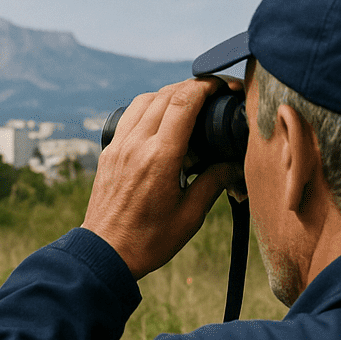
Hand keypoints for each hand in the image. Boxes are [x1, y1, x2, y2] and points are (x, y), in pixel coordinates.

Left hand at [81, 77, 244, 278]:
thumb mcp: (191, 215)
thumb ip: (215, 182)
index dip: (207, 86)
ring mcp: (118, 146)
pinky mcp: (108, 152)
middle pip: (166, 94)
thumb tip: (235, 163)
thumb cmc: (149, 241)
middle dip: (193, 87)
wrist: (105, 254)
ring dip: (169, 94)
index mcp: (160, 158)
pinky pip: (129, 116)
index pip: (184, 102)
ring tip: (189, 106)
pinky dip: (148, 108)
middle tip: (213, 94)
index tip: (224, 87)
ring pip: (144, 100)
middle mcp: (136, 145)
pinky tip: (161, 122)